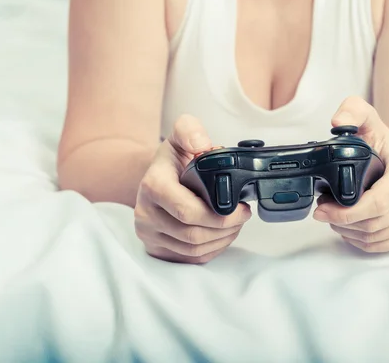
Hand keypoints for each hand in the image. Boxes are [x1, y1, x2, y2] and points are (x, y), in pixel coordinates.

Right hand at [134, 115, 251, 263]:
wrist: (154, 177)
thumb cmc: (173, 160)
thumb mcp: (181, 135)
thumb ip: (190, 130)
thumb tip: (202, 145)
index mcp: (153, 185)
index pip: (187, 210)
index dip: (221, 214)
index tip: (241, 207)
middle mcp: (145, 213)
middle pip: (193, 233)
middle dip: (226, 228)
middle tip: (243, 216)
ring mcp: (149, 234)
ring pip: (193, 249)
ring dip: (222, 239)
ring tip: (235, 224)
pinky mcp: (157, 248)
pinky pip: (190, 258)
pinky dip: (213, 249)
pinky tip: (222, 235)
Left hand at [314, 97, 388, 252]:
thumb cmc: (385, 145)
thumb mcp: (369, 121)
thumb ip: (353, 111)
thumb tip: (338, 121)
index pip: (378, 202)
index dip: (346, 211)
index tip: (321, 208)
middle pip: (373, 223)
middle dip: (341, 221)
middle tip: (322, 211)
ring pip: (375, 236)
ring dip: (347, 232)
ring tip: (332, 217)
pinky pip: (382, 246)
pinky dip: (360, 241)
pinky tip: (348, 229)